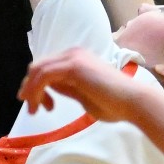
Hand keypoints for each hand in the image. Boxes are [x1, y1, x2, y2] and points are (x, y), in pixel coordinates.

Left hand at [17, 47, 146, 122]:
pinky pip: (44, 75)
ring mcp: (73, 57)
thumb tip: (49, 87)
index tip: (42, 107)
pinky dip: (36, 90)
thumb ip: (66, 88)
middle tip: (32, 109)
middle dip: (30, 88)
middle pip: (38, 66)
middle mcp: (73, 53)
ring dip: (31, 91)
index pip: (46, 68)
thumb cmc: (114, 103)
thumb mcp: (83, 95)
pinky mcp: (73, 66)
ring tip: (34, 110)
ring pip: (38, 70)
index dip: (37, 87)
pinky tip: (41, 105)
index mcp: (77, 59)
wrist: (133, 102)